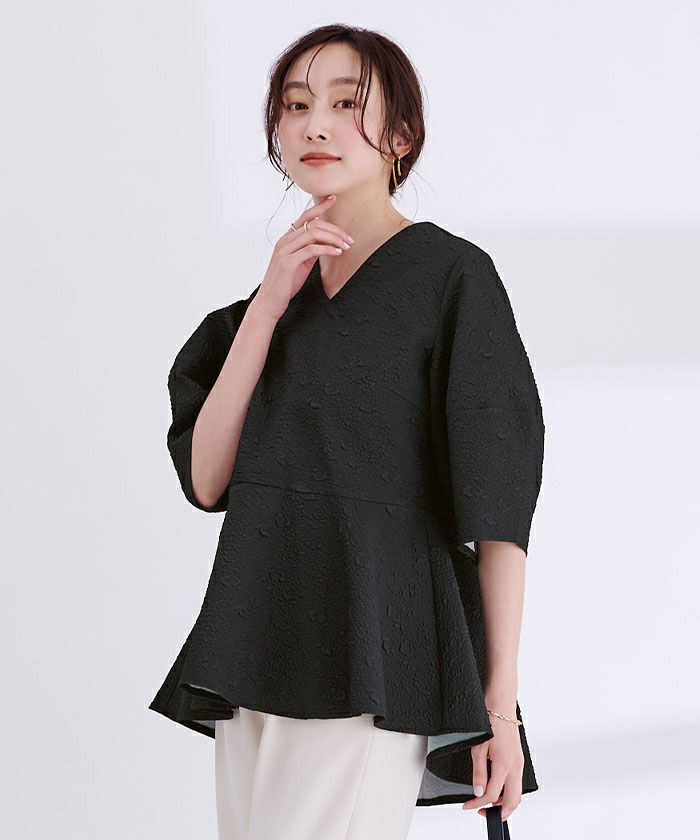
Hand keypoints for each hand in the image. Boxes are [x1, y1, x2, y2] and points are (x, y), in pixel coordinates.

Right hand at [253, 194, 353, 319]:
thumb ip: (309, 252)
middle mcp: (284, 241)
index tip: (333, 199)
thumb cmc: (284, 285)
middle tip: (349, 239)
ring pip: (313, 233)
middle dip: (334, 230)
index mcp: (286, 239)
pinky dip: (327, 249)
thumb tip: (325, 244)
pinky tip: (337, 253)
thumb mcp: (300, 264)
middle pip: (313, 224)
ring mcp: (285, 251)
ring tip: (345, 246)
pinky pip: (311, 249)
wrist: (269, 302)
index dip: (319, 207)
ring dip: (333, 238)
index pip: (304, 217)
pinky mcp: (288, 262)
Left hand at [462, 712, 524, 822]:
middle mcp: (515, 766)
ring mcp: (519, 763)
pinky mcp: (519, 758)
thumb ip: (479, 773)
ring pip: (517, 793)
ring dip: (504, 802)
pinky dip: (508, 791)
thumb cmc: (489, 721)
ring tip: (488, 803)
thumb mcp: (478, 748)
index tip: (467, 805)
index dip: (478, 804)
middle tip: (483, 814)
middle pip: (512, 801)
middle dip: (499, 812)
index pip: (491, 795)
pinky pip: (517, 782)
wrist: (500, 704)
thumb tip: (478, 793)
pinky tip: (496, 787)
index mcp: (504, 765)